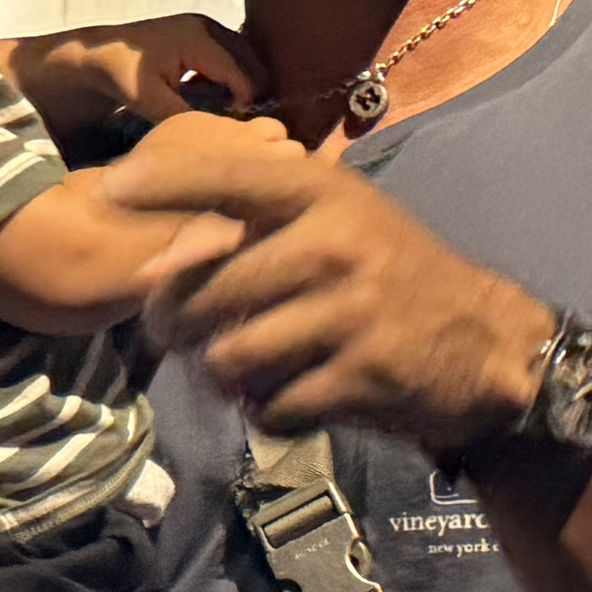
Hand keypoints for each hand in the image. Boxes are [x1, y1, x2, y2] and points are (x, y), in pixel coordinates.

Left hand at [0, 12, 264, 136]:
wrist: (95, 55)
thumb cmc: (119, 75)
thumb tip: (217, 133)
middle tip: (243, 122)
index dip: (246, 102)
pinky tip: (218, 99)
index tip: (241, 126)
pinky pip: (229, 56)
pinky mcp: (199, 33)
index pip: (240, 73)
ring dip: (241, 84)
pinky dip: (230, 77)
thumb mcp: (149, 100)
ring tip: (232, 113)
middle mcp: (206, 26)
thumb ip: (184, 115)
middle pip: (249, 61)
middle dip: (250, 91)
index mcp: (198, 38)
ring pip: (242, 58)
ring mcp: (204, 26)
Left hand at [103, 127, 552, 451]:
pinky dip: (266, 412)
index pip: (225, 179)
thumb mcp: (337, 221)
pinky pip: (270, 406)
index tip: (106, 188)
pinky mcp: (362, 374)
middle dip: (174, 324)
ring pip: (229, 356)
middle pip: (204, 292)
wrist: (485, 344)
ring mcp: (350, 310)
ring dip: (221, 374)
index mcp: (322, 195)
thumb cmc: (388, 275)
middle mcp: (334, 243)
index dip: (160, 184)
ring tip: (239, 366)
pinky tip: (287, 396)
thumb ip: (256, 227)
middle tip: (175, 333)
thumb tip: (153, 265)